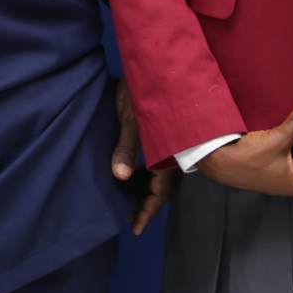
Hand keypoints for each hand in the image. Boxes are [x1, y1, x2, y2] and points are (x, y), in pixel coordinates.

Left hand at [112, 79, 176, 234]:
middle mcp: (172, 151)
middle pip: (163, 188)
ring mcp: (169, 144)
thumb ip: (126, 149)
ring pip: (161, 176)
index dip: (147, 211)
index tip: (135, 229)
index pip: (161, 192)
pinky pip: (157, 163)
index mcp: (168, 151)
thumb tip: (121, 177)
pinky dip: (146, 175)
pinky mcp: (162, 135)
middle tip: (131, 221)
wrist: (150, 64)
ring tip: (129, 203)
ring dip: (147, 190)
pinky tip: (133, 177)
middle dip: (147, 205)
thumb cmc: (140, 90)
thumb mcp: (131, 120)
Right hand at [200, 99, 292, 196]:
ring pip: (289, 148)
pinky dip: (280, 137)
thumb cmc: (248, 156)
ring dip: (289, 131)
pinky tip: (277, 123)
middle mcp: (290, 181)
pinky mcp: (265, 168)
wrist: (216, 160)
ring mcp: (277, 176)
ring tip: (290, 114)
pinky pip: (279, 150)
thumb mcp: (278, 138)